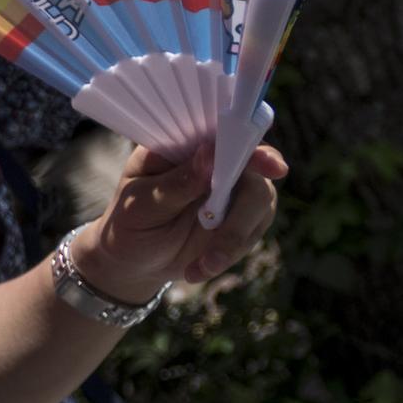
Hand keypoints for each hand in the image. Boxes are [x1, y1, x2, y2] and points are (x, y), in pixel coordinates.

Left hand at [73, 141, 286, 303]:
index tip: (273, 166)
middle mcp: (218, 161)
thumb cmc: (129, 223)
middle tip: (221, 242)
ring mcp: (235, 188)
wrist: (131, 260)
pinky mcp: (243, 217)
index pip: (226, 133)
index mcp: (187, 145)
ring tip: (202, 265)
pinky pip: (252, 232)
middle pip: (255, 171)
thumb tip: (209, 154)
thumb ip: (176, 182)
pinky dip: (228, 254)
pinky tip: (197, 269)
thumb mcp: (142, 204)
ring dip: (233, 239)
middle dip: (244, 211)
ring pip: (260, 203)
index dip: (251, 145)